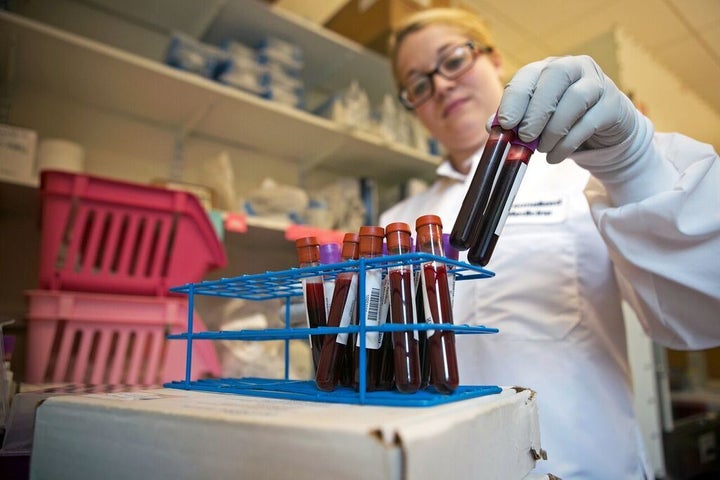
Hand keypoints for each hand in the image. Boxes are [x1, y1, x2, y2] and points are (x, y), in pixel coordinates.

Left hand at [497, 55, 638, 163]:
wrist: (602, 129)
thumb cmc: (561, 120)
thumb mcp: (535, 119)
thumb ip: (513, 120)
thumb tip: (492, 126)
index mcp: (548, 68)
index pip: (528, 74)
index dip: (515, 98)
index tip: (506, 124)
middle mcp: (573, 67)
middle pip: (555, 77)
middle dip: (536, 111)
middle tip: (525, 137)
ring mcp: (597, 83)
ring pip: (576, 98)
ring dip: (554, 129)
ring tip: (542, 149)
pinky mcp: (613, 104)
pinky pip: (590, 121)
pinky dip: (569, 142)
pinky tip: (555, 156)